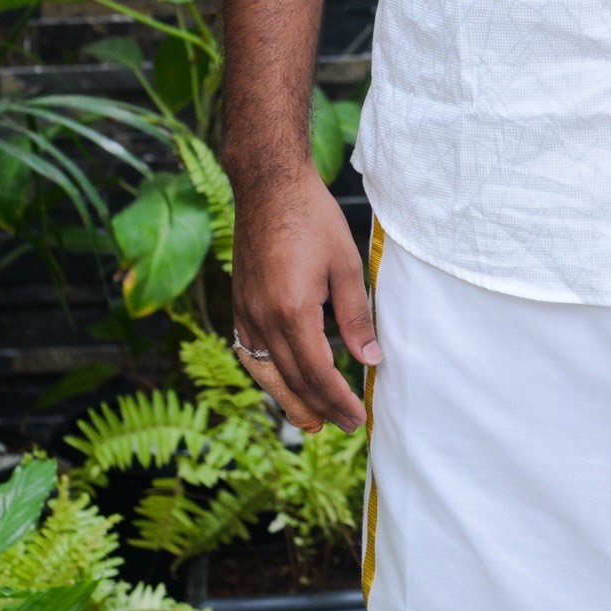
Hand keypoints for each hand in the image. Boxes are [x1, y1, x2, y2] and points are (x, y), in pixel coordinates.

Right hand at [230, 165, 379, 433]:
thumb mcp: (344, 263)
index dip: (339, 399)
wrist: (269, 186)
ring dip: (290, 401)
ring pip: (266, 374)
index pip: (318, 373)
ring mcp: (245, 313)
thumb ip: (356, 316)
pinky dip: (269, 376)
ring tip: (312, 421)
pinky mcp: (239, 305)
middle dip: (320, 408)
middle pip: (292, 381)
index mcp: (292, 311)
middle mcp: (262, 319)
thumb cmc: (312, 217)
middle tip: (344, 425)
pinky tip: (283, 382)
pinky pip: (251, 354)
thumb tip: (370, 359)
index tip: (358, 416)